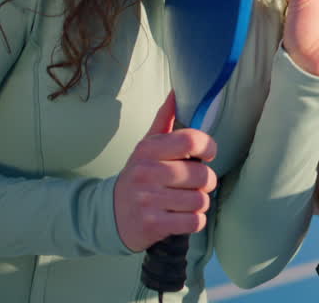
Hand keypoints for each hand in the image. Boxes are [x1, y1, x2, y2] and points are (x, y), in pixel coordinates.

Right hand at [114, 93, 218, 250]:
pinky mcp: (153, 225)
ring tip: (187, 201)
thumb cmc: (137, 177)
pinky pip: (194, 221)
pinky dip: (194, 221)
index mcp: (149, 150)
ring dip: (199, 203)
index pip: (191, 141)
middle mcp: (147, 173)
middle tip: (196, 185)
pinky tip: (182, 216)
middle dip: (206, 182)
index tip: (208, 154)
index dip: (209, 147)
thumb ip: (164, 121)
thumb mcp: (146, 148)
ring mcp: (149, 200)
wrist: (109, 214)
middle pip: (202, 175)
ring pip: (200, 200)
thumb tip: (176, 93)